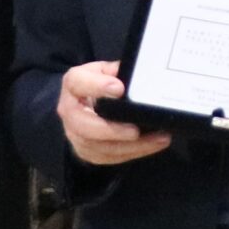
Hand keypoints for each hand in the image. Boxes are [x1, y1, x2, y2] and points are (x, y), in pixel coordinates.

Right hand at [58, 61, 172, 165]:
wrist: (82, 106)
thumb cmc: (96, 85)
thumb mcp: (103, 71)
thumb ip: (117, 71)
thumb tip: (139, 72)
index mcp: (73, 85)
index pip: (77, 83)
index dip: (97, 86)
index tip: (119, 88)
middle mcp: (70, 112)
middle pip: (83, 125)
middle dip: (111, 130)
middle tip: (135, 130)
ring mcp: (76, 136)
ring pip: (100, 147)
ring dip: (131, 146)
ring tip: (158, 138)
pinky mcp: (88, 152)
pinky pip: (111, 157)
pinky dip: (134, 152)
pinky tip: (153, 144)